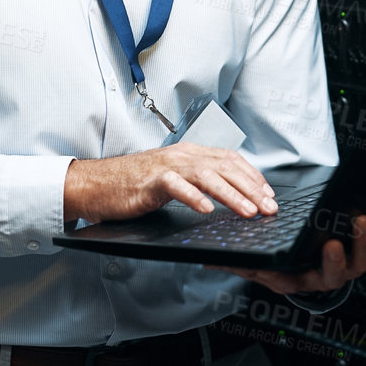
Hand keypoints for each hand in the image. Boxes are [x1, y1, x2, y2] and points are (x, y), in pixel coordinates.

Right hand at [64, 145, 276, 224]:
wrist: (95, 184)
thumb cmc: (132, 184)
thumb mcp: (173, 179)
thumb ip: (197, 182)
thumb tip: (226, 195)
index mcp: (190, 153)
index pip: (231, 160)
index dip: (254, 176)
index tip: (270, 194)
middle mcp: (183, 155)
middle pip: (226, 167)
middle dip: (252, 188)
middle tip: (269, 207)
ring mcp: (167, 166)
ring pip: (208, 175)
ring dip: (232, 194)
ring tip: (249, 211)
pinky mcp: (151, 181)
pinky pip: (177, 186)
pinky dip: (194, 197)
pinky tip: (207, 210)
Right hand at [205, 214, 365, 295]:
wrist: (287, 257)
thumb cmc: (269, 260)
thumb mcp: (252, 262)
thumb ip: (236, 261)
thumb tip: (212, 258)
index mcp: (302, 280)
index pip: (318, 277)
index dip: (330, 264)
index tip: (331, 245)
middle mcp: (327, 275)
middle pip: (348, 269)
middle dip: (355, 248)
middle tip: (356, 224)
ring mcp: (347, 265)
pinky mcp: (363, 252)